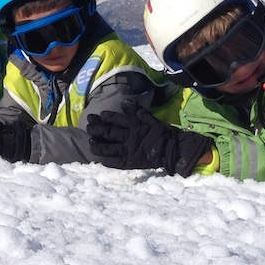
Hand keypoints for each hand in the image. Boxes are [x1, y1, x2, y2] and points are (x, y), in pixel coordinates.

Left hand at [86, 100, 211, 175]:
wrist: (174, 149)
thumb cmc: (163, 133)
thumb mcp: (150, 118)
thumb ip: (137, 111)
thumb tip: (124, 102)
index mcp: (135, 125)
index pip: (116, 119)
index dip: (106, 117)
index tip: (99, 115)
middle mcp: (129, 137)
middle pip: (108, 132)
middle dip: (96, 129)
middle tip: (89, 125)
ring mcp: (129, 150)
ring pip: (107, 148)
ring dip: (96, 144)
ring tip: (90, 141)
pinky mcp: (130, 163)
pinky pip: (114, 162)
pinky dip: (105, 160)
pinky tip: (99, 158)